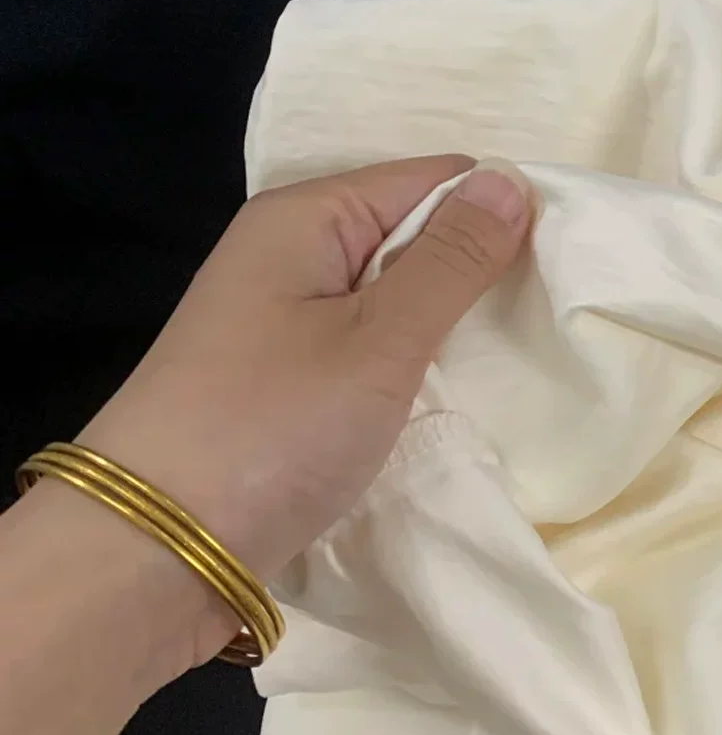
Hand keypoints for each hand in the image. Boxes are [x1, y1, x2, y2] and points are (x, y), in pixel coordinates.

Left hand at [75, 155, 532, 668]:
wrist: (148, 556)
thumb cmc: (270, 429)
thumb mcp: (379, 341)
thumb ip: (452, 261)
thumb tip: (511, 181)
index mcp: (305, 216)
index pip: (432, 178)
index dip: (498, 216)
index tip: (561, 274)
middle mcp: (287, 254)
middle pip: (411, 237)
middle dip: (474, 278)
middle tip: (546, 329)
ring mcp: (277, 323)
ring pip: (390, 302)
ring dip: (442, 334)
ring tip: (507, 371)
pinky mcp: (278, 386)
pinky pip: (363, 354)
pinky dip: (405, 375)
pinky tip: (443, 408)